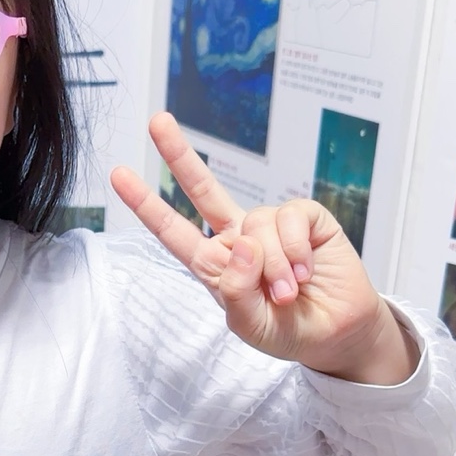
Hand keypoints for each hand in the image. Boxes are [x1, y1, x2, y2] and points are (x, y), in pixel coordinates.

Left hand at [110, 112, 415, 384]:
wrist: (336, 334)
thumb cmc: (287, 331)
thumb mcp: (249, 324)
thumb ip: (237, 290)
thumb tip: (241, 242)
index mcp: (215, 265)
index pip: (174, 231)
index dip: (147, 204)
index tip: (119, 175)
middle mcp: (239, 239)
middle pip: (204, 190)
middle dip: (179, 156)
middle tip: (157, 121)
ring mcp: (271, 227)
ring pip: (257, 222)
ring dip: (273, 265)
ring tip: (287, 292)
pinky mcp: (306, 219)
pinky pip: (290, 218)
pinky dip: (295, 249)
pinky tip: (305, 271)